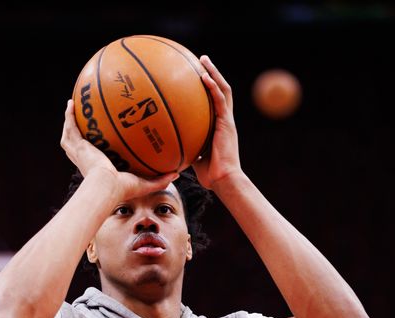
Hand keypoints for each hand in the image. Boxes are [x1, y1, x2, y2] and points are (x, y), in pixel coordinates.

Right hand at [60, 99, 176, 202]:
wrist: (107, 186)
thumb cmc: (122, 189)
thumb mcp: (144, 183)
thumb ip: (160, 178)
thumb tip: (177, 173)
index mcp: (98, 167)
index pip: (94, 154)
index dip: (94, 146)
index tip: (99, 137)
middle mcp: (85, 159)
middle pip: (77, 143)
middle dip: (78, 132)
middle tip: (82, 120)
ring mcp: (79, 152)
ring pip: (70, 134)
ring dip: (69, 120)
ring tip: (72, 105)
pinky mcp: (77, 146)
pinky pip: (71, 127)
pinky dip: (69, 115)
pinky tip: (71, 103)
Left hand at [192, 55, 243, 189]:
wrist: (223, 179)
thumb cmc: (209, 174)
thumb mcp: (194, 157)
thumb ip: (185, 148)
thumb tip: (167, 147)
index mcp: (219, 126)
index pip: (214, 101)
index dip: (208, 87)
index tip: (197, 75)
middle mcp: (225, 119)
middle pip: (220, 90)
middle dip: (212, 73)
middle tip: (201, 60)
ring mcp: (227, 120)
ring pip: (223, 89)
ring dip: (213, 73)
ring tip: (203, 60)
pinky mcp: (227, 123)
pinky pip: (219, 100)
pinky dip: (213, 87)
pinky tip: (204, 77)